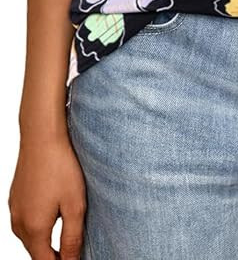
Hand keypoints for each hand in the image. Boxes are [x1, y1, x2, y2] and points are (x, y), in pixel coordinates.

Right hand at [9, 134, 86, 259]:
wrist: (41, 137)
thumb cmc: (60, 166)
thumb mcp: (75, 205)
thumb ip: (72, 238)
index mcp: (34, 229)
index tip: (75, 258)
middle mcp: (18, 223)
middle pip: (36, 253)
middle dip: (54, 256)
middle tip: (73, 250)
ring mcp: (14, 210)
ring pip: (30, 238)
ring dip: (45, 242)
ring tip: (66, 237)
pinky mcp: (15, 198)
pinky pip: (25, 222)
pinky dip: (38, 227)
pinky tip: (52, 215)